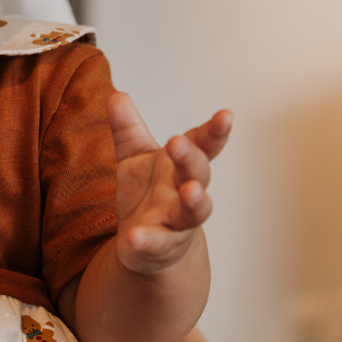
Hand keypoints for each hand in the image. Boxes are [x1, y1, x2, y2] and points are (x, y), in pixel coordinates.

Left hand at [107, 91, 230, 274]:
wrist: (146, 245)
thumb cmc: (147, 196)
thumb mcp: (134, 158)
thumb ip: (126, 129)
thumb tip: (115, 96)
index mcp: (179, 166)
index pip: (202, 144)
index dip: (215, 131)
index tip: (226, 115)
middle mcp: (184, 191)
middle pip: (198, 173)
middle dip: (190, 158)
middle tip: (178, 142)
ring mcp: (176, 221)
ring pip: (193, 211)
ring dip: (193, 201)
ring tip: (190, 190)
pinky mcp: (159, 246)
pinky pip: (157, 244)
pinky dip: (147, 241)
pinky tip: (136, 237)